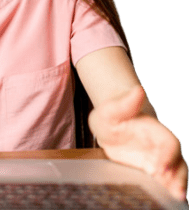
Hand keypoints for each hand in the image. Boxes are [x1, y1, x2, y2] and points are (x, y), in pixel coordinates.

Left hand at [89, 85, 187, 200]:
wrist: (109, 125)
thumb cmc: (112, 115)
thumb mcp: (112, 109)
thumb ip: (126, 102)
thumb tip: (138, 89)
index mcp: (154, 129)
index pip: (169, 142)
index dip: (168, 154)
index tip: (161, 167)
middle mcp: (160, 145)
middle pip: (178, 161)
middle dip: (178, 176)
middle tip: (174, 191)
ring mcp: (158, 158)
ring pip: (176, 173)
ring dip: (177, 185)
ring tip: (175, 198)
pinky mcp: (152, 170)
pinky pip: (164, 182)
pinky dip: (166, 191)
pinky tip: (166, 201)